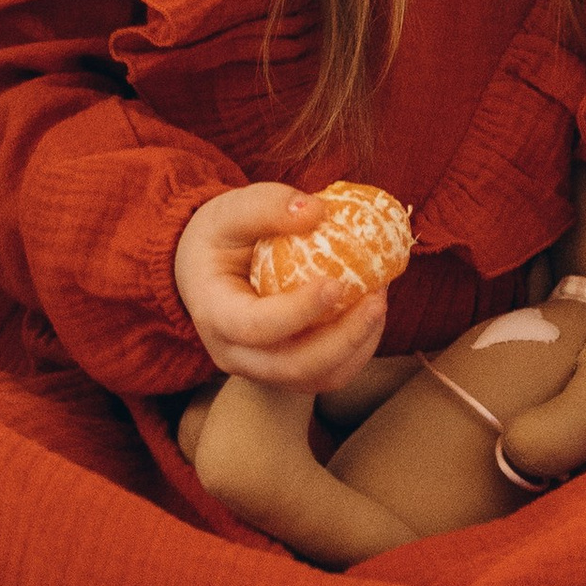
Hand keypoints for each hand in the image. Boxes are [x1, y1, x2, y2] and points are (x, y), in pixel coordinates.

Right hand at [171, 185, 393, 391]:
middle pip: (293, 366)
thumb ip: (266, 206)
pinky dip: (356, 349)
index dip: (299, 312)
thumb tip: (317, 211)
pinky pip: (328, 374)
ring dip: (357, 345)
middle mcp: (234, 353)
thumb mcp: (228, 211)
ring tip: (379, 301)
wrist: (206, 270)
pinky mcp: (286, 371)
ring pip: (317, 379)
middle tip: (376, 299)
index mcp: (214, 314)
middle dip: (343, 339)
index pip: (256, 327)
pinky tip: (371, 312)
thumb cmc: (218, 237)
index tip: (337, 284)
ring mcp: (261, 369)